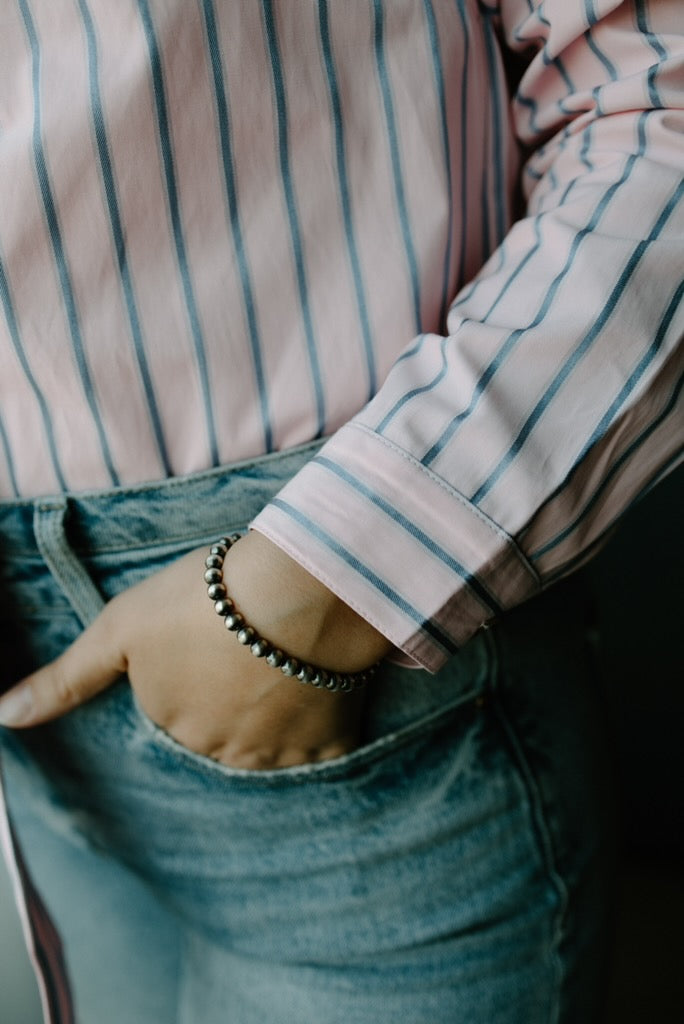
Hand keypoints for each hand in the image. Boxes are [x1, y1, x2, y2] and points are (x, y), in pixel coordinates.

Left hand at [0, 532, 390, 768]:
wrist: (299, 588)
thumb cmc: (206, 597)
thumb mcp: (121, 627)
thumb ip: (65, 679)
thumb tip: (2, 719)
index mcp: (169, 723)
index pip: (176, 703)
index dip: (195, 659)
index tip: (212, 628)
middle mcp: (217, 752)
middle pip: (220, 725)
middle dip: (230, 689)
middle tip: (249, 637)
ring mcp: (275, 754)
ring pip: (269, 738)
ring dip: (275, 704)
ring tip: (285, 648)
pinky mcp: (328, 744)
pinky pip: (321, 741)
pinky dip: (320, 715)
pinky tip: (317, 675)